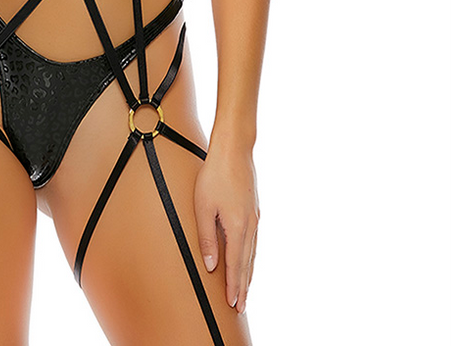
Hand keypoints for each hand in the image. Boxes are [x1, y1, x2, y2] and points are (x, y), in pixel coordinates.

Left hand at [194, 145, 259, 313]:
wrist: (234, 150)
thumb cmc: (214, 176)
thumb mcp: (203, 207)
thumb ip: (207, 238)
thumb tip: (211, 266)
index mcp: (238, 227)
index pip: (236, 265)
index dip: (234, 286)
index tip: (233, 304)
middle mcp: (250, 226)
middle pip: (247, 264)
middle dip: (244, 287)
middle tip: (242, 307)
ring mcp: (254, 218)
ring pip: (252, 253)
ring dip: (248, 274)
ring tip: (245, 290)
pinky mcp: (253, 211)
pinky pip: (253, 241)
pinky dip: (250, 257)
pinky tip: (247, 259)